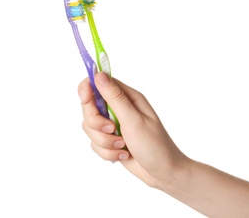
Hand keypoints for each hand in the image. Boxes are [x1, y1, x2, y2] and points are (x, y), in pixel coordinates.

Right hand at [78, 72, 188, 188]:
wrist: (162, 173)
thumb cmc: (155, 145)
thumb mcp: (134, 120)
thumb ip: (115, 98)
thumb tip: (99, 75)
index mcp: (128, 98)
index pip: (99, 83)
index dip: (88, 89)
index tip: (85, 99)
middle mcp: (119, 108)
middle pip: (89, 107)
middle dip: (96, 123)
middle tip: (112, 129)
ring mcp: (113, 125)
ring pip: (90, 127)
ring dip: (104, 141)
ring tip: (122, 145)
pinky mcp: (110, 140)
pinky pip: (94, 143)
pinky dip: (107, 152)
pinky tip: (123, 154)